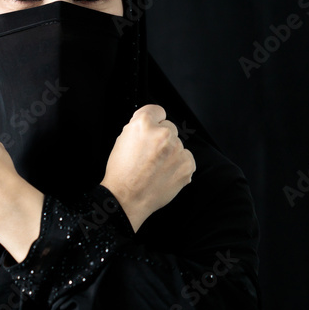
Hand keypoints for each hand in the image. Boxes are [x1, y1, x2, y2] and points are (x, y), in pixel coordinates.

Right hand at [100, 104, 194, 232]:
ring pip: (178, 144)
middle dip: (162, 139)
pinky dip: (178, 165)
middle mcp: (163, 133)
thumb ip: (139, 129)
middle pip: (169, 127)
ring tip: (155, 168)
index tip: (152, 129)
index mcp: (143, 124)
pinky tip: (164, 174)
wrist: (127, 199)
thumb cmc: (121, 173)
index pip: (157, 110)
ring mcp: (177, 149)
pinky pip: (186, 158)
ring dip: (170, 153)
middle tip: (150, 155)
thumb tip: (152, 125)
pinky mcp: (187, 164)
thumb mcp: (122, 141)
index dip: (153, 121)